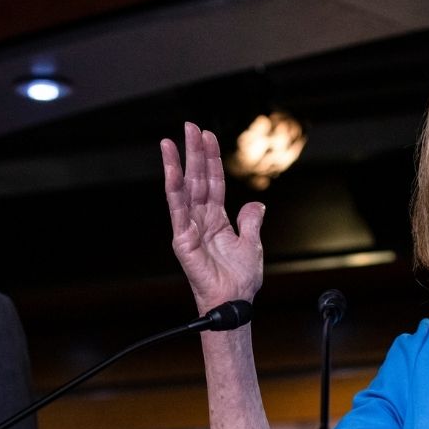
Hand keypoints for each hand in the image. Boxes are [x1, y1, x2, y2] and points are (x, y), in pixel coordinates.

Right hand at [162, 122, 265, 311]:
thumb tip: (256, 205)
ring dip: (177, 163)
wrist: (235, 302)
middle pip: (197, 179)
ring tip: (172, 140)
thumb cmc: (241, 280)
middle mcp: (201, 220)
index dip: (211, 159)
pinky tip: (172, 169)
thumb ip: (251, 221)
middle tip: (190, 126)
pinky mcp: (182, 239)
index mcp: (217, 220)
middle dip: (194, 152)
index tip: (209, 136)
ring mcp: (189, 228)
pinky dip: (173, 188)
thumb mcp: (252, 244)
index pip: (213, 182)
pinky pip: (177, 209)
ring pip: (183, 189)